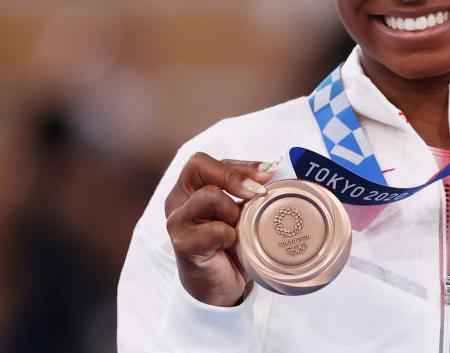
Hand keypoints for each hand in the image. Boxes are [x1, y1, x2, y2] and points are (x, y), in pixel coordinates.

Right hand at [164, 153, 275, 305]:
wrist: (219, 287)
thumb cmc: (230, 245)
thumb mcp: (240, 211)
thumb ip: (247, 190)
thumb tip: (273, 168)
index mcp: (188, 188)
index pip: (205, 161)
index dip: (238, 164)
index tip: (268, 173)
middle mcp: (176, 201)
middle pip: (198, 166)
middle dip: (234, 176)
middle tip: (258, 193)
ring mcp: (176, 223)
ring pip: (209, 195)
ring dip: (233, 210)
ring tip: (237, 227)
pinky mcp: (183, 245)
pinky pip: (215, 229)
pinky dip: (231, 235)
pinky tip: (232, 245)